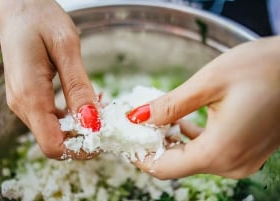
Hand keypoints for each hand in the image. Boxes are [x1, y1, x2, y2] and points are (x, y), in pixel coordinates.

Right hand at [0, 0, 99, 158]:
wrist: (19, 6)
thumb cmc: (41, 19)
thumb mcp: (66, 49)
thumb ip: (78, 88)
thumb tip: (92, 122)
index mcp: (31, 95)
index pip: (53, 145)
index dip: (81, 148)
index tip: (104, 135)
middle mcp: (23, 105)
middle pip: (55, 141)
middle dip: (84, 137)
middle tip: (107, 118)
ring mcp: (24, 102)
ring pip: (54, 132)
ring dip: (80, 126)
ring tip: (100, 107)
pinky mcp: (29, 97)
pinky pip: (51, 118)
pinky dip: (71, 116)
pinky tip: (85, 101)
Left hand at [129, 36, 279, 178]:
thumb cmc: (263, 70)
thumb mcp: (207, 84)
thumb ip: (169, 106)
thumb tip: (137, 118)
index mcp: (220, 151)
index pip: (166, 168)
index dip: (141, 156)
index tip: (126, 140)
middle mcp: (232, 164)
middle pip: (178, 165)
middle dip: (154, 147)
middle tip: (138, 125)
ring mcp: (243, 160)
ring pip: (193, 159)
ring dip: (172, 142)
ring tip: (157, 120)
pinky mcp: (247, 150)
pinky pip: (210, 152)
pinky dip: (191, 140)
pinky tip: (182, 122)